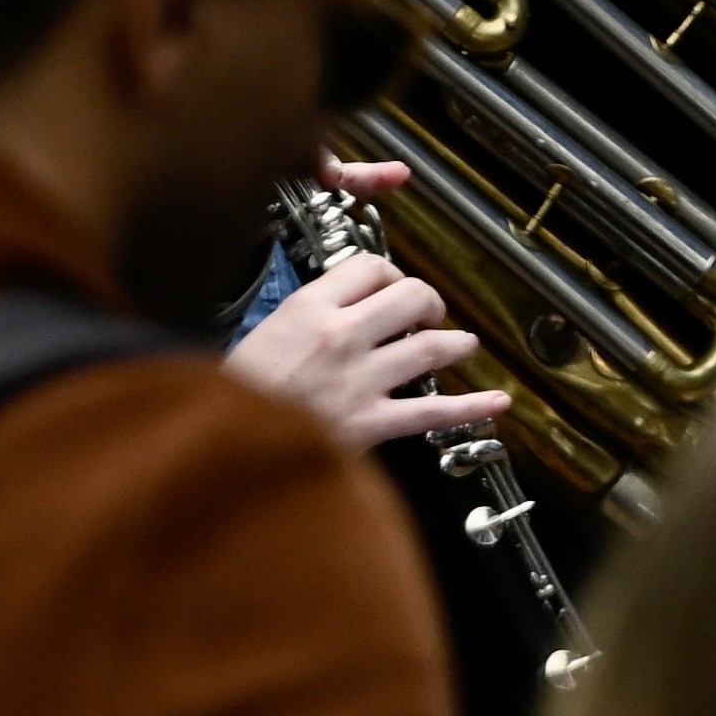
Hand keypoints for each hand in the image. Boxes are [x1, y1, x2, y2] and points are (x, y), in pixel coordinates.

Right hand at [222, 233, 511, 452]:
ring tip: (463, 344)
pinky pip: (433, 411)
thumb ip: (308, 317)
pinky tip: (497, 401)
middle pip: (410, 297)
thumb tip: (346, 309)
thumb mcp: (263, 335)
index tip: (392, 286)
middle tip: (430, 314)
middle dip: (429, 302)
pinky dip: (472, 407)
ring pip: (429, 348)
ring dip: (455, 343)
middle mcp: (339, 337)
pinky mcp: (370, 424)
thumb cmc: (236, 397)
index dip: (390, 273)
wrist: (218, 449)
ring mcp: (358, 381)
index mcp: (308, 309)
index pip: (369, 267)